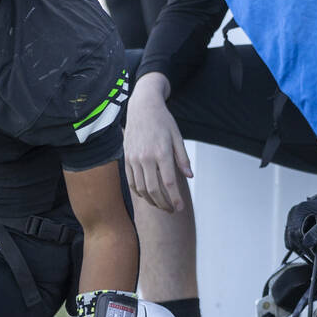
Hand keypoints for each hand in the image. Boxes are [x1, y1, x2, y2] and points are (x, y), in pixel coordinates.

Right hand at [123, 75, 191, 212]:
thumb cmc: (163, 121)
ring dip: (151, 201)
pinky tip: (147, 196)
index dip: (175, 198)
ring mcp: (134, 158)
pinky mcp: (126, 158)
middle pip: (154, 190)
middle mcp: (146, 157)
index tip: (180, 207)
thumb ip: (183, 158)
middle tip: (172, 210)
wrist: (142, 107)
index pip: (169, 183)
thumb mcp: (177, 137)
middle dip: (164, 204)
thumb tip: (189, 177)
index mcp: (162, 152)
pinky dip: (139, 192)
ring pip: (141, 188)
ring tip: (161, 205)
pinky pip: (131, 181)